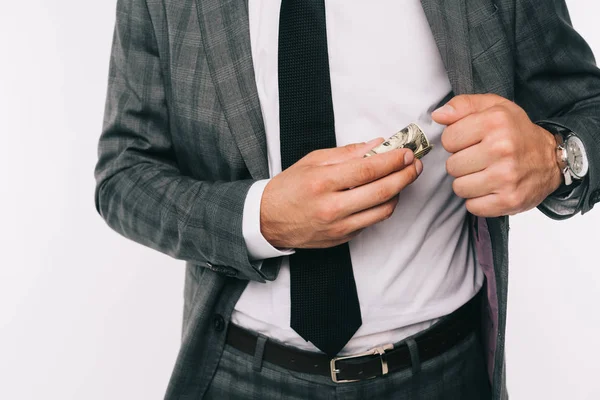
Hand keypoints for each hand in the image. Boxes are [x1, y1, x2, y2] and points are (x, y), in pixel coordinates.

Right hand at [261, 139, 422, 248]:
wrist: (268, 220)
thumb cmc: (289, 187)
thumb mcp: (312, 161)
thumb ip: (347, 153)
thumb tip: (377, 144)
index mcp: (322, 182)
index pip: (367, 170)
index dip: (392, 160)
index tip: (407, 152)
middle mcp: (331, 207)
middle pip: (381, 191)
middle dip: (405, 176)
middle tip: (415, 165)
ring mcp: (338, 226)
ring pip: (382, 210)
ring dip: (398, 193)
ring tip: (401, 178)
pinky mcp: (342, 238)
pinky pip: (371, 221)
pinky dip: (382, 206)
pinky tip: (382, 194)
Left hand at [432, 94, 562, 216]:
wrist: (551, 159)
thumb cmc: (516, 133)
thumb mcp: (493, 107)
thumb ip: (463, 106)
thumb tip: (438, 115)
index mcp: (495, 122)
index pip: (448, 139)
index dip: (455, 141)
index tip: (469, 141)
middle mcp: (502, 148)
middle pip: (451, 166)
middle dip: (461, 163)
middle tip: (478, 159)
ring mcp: (507, 177)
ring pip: (459, 187)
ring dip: (467, 183)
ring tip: (483, 174)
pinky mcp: (509, 200)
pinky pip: (472, 206)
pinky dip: (478, 200)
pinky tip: (490, 188)